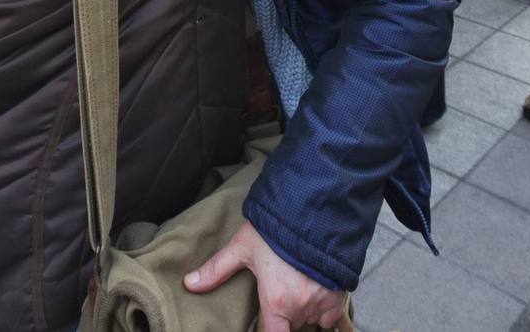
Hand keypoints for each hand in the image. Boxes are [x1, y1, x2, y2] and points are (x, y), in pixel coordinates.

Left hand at [185, 221, 345, 331]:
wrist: (314, 209)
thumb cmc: (277, 228)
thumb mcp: (242, 247)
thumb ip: (217, 269)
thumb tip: (189, 283)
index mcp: (276, 301)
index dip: (267, 331)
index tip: (264, 322)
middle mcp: (301, 306)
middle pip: (290, 325)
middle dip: (282, 313)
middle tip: (276, 290)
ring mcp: (323, 301)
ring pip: (308, 319)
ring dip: (301, 310)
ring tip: (293, 287)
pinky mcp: (339, 294)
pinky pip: (329, 317)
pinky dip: (322, 310)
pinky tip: (312, 293)